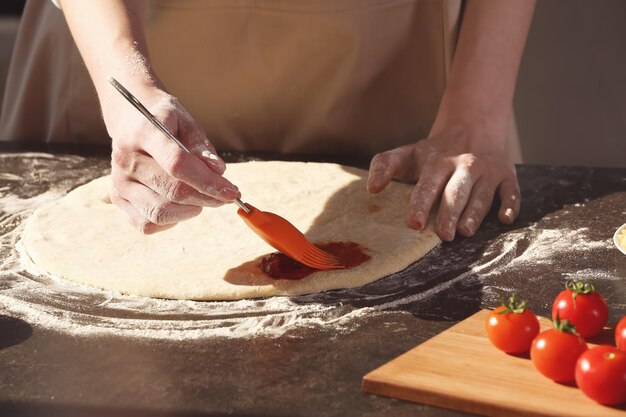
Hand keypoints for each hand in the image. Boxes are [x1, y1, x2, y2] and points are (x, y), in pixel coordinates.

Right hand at [103, 83, 239, 233]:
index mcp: (144, 133)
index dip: (208, 182)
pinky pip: (147, 224)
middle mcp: (126, 159)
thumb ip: (202, 148)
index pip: (178, 164)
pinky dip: (171, 221)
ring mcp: (119, 181)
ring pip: (160, 212)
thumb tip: (218, 172)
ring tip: (201, 197)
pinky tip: (181, 206)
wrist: (131, 119)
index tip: (232, 192)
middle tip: (225, 196)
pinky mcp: (118, 199)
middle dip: (207, 198)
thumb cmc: (165, 121)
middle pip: (172, 191)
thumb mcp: (187, 123)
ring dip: (190, 210)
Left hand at [367, 127, 519, 240]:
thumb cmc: (436, 151)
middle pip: (457, 192)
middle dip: (450, 213)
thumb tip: (371, 188)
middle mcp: (465, 165)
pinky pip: (511, 192)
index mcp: (438, 162)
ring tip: (465, 231)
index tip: (415, 223)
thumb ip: (385, 166)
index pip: (428, 183)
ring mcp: (488, 171)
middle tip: (443, 235)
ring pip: (482, 195)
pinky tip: (504, 219)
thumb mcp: (409, 153)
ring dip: (474, 213)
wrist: (474, 126)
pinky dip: (510, 205)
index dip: (421, 203)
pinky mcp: (507, 177)